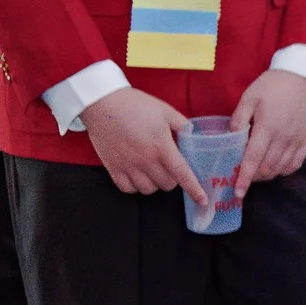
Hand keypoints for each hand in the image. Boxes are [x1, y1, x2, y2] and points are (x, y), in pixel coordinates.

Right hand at [79, 87, 200, 200]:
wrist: (103, 103)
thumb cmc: (136, 105)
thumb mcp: (166, 111)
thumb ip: (183, 125)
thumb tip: (192, 134)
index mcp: (161, 147)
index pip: (182, 174)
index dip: (194, 190)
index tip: (203, 201)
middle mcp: (145, 160)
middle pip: (167, 185)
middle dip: (174, 179)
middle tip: (171, 167)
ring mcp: (127, 166)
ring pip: (148, 190)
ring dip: (155, 184)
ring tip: (155, 171)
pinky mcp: (112, 168)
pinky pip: (127, 189)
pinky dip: (135, 187)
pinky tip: (138, 175)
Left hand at [230, 68, 305, 192]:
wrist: (303, 77)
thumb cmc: (273, 85)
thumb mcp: (249, 97)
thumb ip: (238, 120)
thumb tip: (230, 139)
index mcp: (267, 128)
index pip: (253, 159)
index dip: (244, 178)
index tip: (237, 192)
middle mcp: (284, 138)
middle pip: (267, 168)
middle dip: (253, 177)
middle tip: (241, 176)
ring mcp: (297, 140)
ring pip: (281, 168)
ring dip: (267, 175)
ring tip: (256, 172)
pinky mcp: (305, 140)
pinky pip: (296, 163)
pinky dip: (284, 170)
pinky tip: (275, 167)